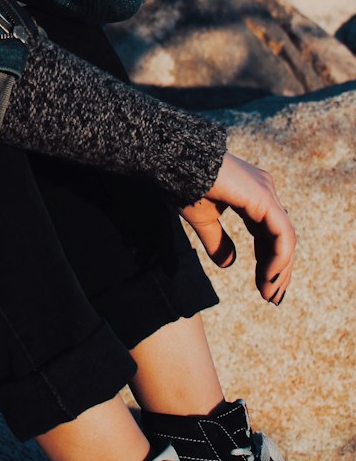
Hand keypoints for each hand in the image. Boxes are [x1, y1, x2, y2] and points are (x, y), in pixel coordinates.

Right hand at [179, 152, 294, 303]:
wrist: (174, 161)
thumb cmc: (183, 183)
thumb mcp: (203, 220)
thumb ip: (218, 242)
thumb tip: (229, 265)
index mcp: (252, 196)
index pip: (269, 234)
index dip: (268, 262)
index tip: (263, 289)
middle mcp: (265, 192)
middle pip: (281, 238)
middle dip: (278, 271)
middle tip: (272, 298)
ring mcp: (267, 193)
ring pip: (285, 239)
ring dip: (280, 270)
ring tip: (270, 294)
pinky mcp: (264, 198)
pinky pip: (282, 235)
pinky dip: (279, 260)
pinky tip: (269, 278)